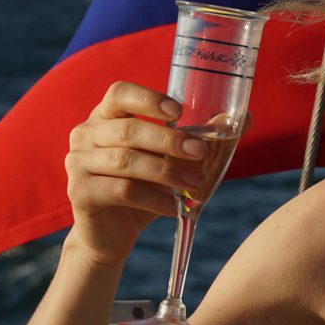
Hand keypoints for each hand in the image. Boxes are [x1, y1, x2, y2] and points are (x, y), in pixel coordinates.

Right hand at [63, 81, 206, 264]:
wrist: (112, 231)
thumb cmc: (145, 186)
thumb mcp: (173, 160)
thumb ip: (203, 137)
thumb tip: (246, 118)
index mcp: (106, 116)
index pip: (119, 93)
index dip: (148, 99)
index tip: (179, 111)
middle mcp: (86, 134)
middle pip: (129, 130)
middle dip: (169, 141)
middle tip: (200, 152)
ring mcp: (77, 163)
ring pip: (126, 162)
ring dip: (167, 172)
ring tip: (195, 183)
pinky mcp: (80, 192)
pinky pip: (122, 191)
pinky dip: (153, 199)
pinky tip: (174, 207)